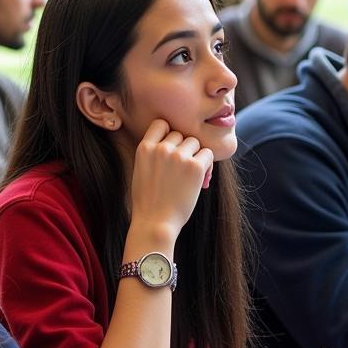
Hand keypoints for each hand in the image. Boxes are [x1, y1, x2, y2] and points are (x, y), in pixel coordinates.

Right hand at [129, 119, 213, 239]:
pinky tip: (200, 179)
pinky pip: (207, 154)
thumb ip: (153, 154)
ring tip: (189, 175)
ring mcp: (179, 156)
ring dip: (195, 156)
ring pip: (195, 143)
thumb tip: (174, 141)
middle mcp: (161, 148)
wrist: (155, 223)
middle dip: (182, 148)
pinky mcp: (195, 167)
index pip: (161, 124)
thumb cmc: (148, 201)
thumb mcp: (140, 170)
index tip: (170, 148)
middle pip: (180, 134)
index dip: (168, 134)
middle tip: (181, 168)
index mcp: (144, 148)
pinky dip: (206, 165)